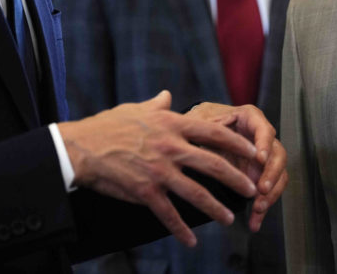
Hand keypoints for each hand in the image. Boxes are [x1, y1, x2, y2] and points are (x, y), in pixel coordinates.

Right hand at [58, 90, 258, 246]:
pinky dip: (181, 229)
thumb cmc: (109, 125)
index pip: (213, 133)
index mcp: (172, 125)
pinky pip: (168, 213)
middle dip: (236, 177)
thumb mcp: (137, 109)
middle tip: (252, 188)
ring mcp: (159, 171)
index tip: (253, 151)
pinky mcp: (146, 191)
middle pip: (213, 164)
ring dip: (216, 207)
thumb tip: (167, 96)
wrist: (83, 148)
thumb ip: (158, 105)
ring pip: (196, 192)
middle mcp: (171, 147)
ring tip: (229, 217)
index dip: (237, 143)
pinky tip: (191, 240)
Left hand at [187, 102, 287, 231]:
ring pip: (278, 174)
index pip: (264, 129)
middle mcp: (260, 137)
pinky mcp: (259, 174)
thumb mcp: (199, 121)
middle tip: (261, 189)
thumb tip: (196, 143)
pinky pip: (268, 191)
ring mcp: (263, 157)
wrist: (199, 134)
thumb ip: (202, 129)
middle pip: (277, 154)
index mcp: (249, 118)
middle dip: (271, 174)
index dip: (264, 144)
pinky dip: (263, 206)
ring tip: (258, 208)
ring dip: (271, 193)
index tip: (260, 159)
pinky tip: (254, 221)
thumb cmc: (200, 122)